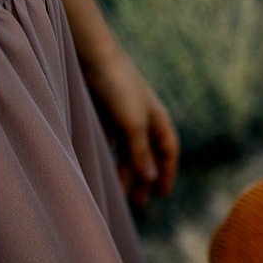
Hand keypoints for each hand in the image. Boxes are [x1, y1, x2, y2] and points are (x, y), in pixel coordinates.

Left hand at [85, 49, 179, 203]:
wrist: (94, 59)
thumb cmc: (119, 87)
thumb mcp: (133, 123)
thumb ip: (140, 152)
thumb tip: (151, 179)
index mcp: (157, 119)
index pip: (168, 150)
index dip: (168, 171)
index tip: (163, 195)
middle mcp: (142, 120)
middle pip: (147, 154)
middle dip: (145, 177)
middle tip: (139, 203)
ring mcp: (122, 118)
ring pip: (127, 152)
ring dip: (124, 172)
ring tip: (117, 194)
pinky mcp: (104, 116)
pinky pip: (110, 145)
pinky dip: (108, 159)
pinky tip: (102, 172)